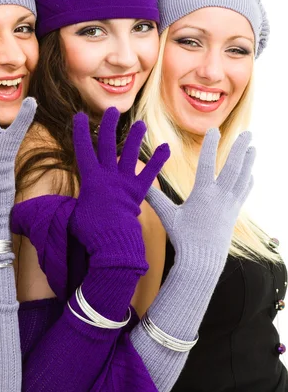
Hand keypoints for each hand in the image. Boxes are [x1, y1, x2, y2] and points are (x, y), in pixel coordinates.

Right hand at [69, 107, 169, 269]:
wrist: (112, 241)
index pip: (83, 149)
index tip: (79, 116)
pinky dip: (158, 160)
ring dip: (135, 138)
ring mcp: (125, 182)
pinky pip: (150, 173)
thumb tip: (54, 206)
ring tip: (140, 124)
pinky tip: (166, 147)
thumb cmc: (89, 231)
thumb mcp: (72, 215)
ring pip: (130, 154)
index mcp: (90, 178)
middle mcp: (108, 175)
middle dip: (109, 125)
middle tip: (112, 110)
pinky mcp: (139, 192)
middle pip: (107, 144)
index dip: (80, 131)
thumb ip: (68, 205)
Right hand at [146, 128, 254, 255]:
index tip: (213, 130)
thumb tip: (138, 186)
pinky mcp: (234, 213)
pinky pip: (244, 192)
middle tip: (247, 133)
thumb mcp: (167, 217)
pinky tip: (250, 173)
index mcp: (202, 194)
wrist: (203, 261)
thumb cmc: (183, 238)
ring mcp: (230, 204)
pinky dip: (248, 180)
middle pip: (233, 166)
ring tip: (253, 147)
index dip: (210, 145)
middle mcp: (220, 197)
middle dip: (240, 148)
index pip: (207, 163)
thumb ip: (154, 199)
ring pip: (243, 177)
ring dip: (249, 161)